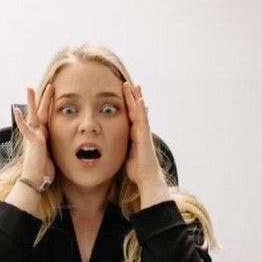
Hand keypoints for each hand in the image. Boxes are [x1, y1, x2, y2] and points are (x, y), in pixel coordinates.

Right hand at [14, 85, 54, 183]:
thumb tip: (60, 145)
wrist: (36, 178)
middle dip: (45, 98)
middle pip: (41, 111)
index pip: (48, 116)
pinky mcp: (32, 141)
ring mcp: (34, 136)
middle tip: (49, 85)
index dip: (51, 105)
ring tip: (29, 88)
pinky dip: (21, 120)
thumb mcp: (51, 154)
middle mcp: (37, 133)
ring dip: (31, 101)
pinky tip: (17, 110)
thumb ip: (53, 146)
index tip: (55, 94)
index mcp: (43, 134)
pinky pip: (25, 128)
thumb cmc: (43, 169)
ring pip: (33, 115)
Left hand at [122, 83, 169, 205]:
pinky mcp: (145, 136)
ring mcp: (144, 133)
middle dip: (132, 97)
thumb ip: (123, 147)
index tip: (123, 93)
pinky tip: (140, 100)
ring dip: (137, 99)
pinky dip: (141, 110)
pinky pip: (143, 120)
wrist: (147, 177)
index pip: (130, 115)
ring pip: (140, 112)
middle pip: (135, 110)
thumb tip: (114, 146)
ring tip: (135, 86)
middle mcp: (140, 131)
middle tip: (128, 84)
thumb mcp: (126, 154)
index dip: (127, 104)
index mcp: (134, 134)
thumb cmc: (137, 169)